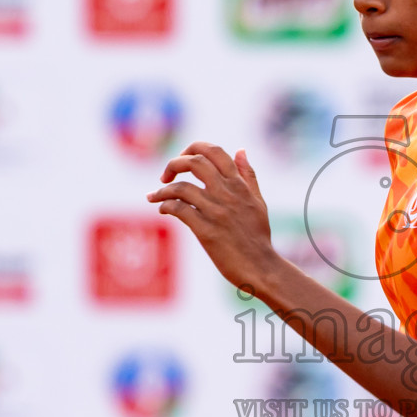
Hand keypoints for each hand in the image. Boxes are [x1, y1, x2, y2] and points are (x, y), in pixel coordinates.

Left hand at [147, 142, 276, 292]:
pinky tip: (163, 210)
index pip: (214, 151)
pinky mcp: (206, 231)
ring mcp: (216, 212)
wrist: (261, 267)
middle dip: (174, 163)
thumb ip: (248, 175)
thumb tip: (240, 150)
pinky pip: (179, 209)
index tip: (183, 158)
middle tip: (165, 176)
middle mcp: (227, 194)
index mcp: (239, 185)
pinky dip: (165, 206)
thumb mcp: (258, 201)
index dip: (193, 148)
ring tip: (155, 196)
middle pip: (194, 162)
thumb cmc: (258, 236)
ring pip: (181, 188)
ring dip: (162, 190)